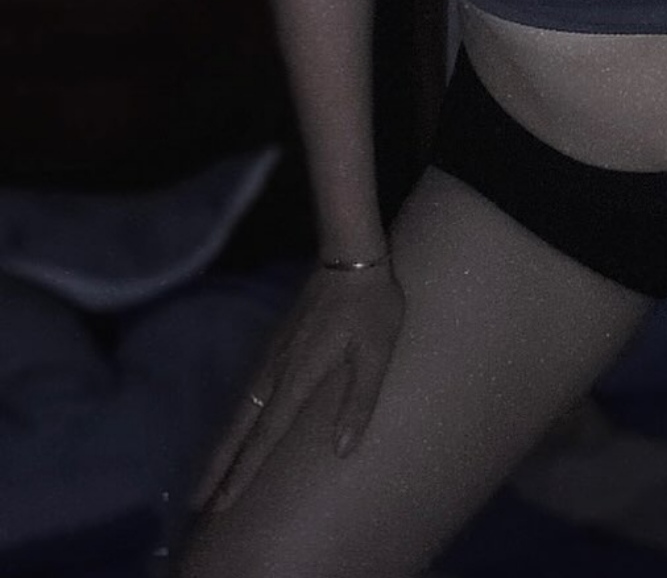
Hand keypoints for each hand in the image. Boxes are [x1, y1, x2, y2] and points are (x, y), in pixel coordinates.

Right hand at [189, 260, 405, 512]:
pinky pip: (250, 390)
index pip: (266, 434)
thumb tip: (342, 451)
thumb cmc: (370, 307)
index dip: (244, 471)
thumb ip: (359, 402)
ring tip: (210, 475)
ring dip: (225, 444)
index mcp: (299, 376)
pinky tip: (239, 427)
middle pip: (241, 426)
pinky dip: (238, 418)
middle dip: (219, 465)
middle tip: (196, 502)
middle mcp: (278, 370)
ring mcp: (275, 354)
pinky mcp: (279, 342)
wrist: (351, 257)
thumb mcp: (376, 353)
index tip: (221, 503)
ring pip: (242, 409)